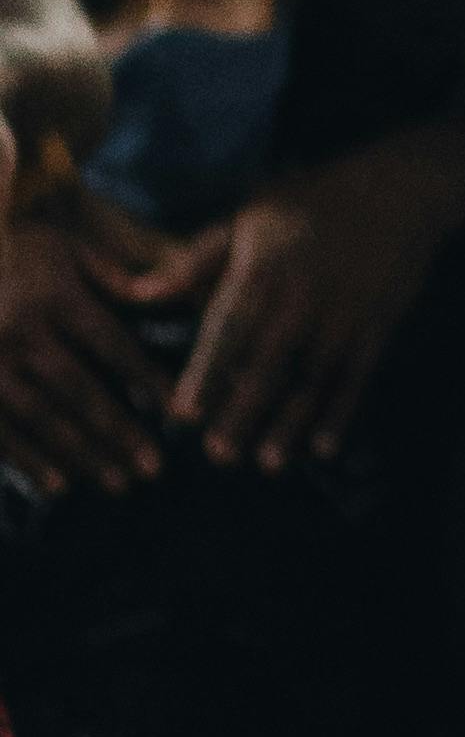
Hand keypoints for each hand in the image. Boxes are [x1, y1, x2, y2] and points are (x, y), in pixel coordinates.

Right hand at [0, 202, 175, 490]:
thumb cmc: (32, 250)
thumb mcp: (73, 250)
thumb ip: (117, 278)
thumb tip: (168, 295)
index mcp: (52, 294)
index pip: (109, 343)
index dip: (144, 379)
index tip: (176, 413)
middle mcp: (17, 328)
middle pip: (74, 387)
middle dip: (116, 431)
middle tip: (153, 469)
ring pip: (37, 415)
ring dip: (79, 454)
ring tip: (119, 484)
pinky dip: (26, 460)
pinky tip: (58, 485)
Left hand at [171, 124, 464, 468]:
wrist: (399, 189)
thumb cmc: (311, 202)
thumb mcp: (246, 216)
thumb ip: (195, 261)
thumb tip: (139, 291)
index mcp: (265, 268)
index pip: (230, 326)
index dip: (208, 371)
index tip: (184, 412)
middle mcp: (305, 295)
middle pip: (270, 362)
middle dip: (245, 410)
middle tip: (219, 453)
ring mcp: (346, 313)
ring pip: (314, 377)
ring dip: (292, 422)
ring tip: (268, 463)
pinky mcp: (379, 325)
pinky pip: (359, 377)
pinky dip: (344, 413)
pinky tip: (324, 448)